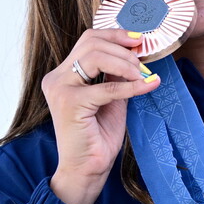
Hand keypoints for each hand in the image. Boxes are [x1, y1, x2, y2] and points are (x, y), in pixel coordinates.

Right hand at [41, 28, 159, 203]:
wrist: (88, 168)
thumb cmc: (99, 134)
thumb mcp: (111, 95)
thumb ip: (115, 73)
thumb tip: (133, 50)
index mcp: (63, 73)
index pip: (88, 39)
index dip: (115, 35)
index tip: (138, 41)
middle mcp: (57, 78)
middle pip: (91, 42)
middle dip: (123, 49)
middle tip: (143, 63)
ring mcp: (60, 89)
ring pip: (96, 57)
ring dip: (125, 64)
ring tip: (142, 76)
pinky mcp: (69, 104)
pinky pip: (107, 87)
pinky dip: (130, 86)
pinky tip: (146, 86)